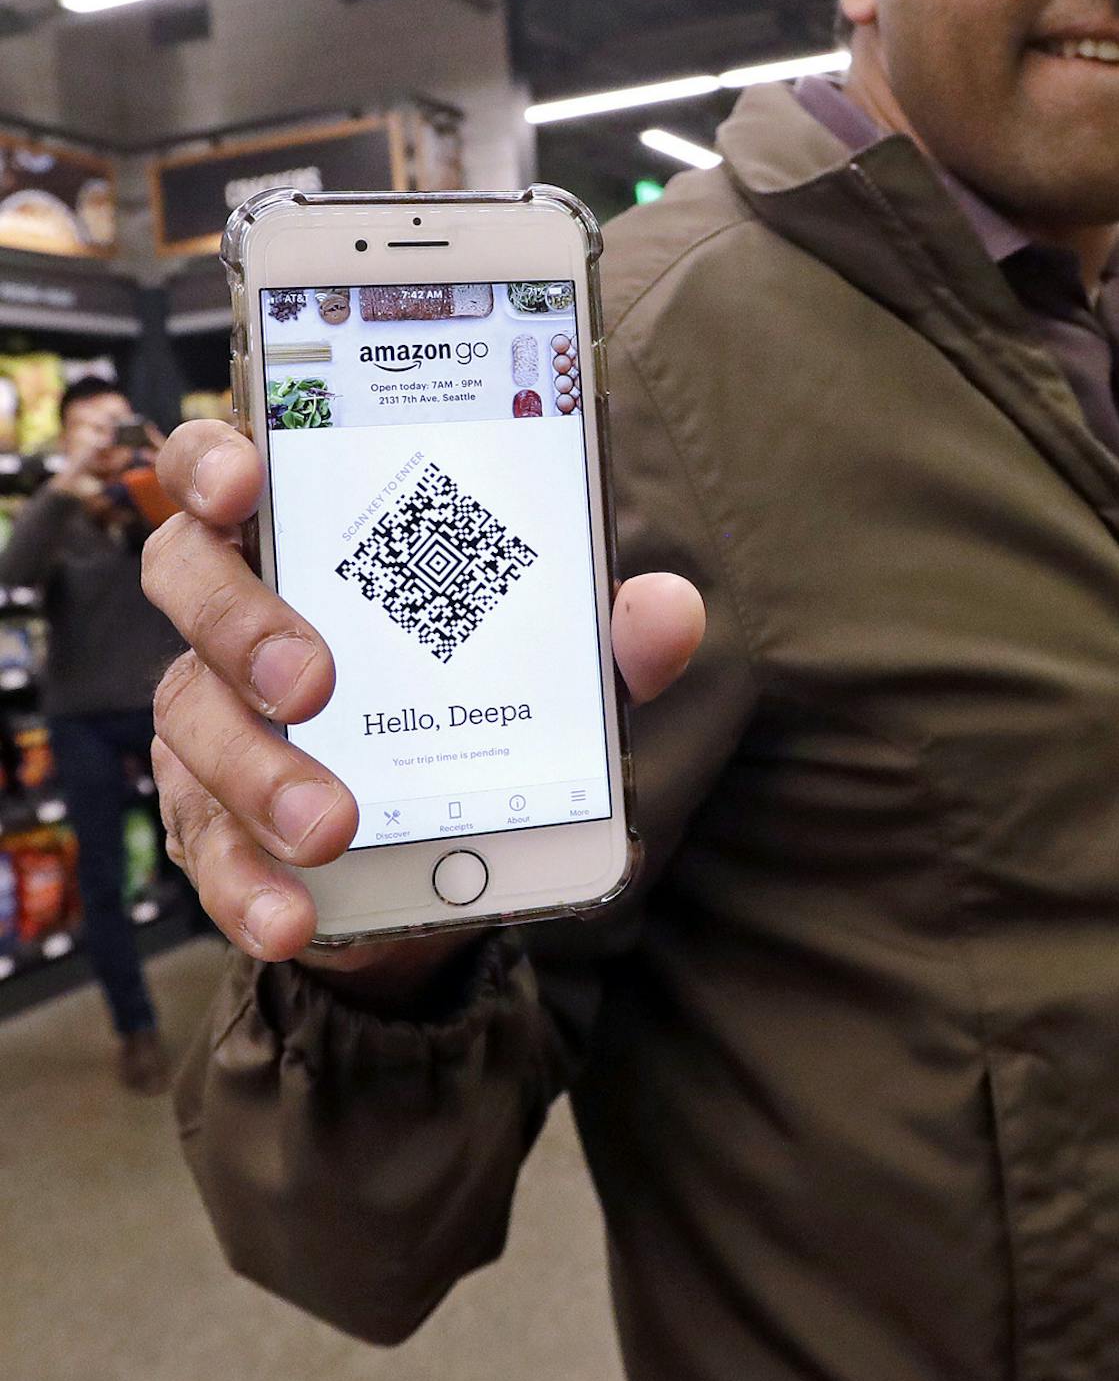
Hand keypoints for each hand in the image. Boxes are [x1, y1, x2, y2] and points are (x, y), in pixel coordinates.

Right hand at [142, 419, 706, 981]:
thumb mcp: (558, 664)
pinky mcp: (211, 816)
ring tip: (334, 826)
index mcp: (314, 540)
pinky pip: (208, 849)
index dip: (214, 462)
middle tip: (317, 684)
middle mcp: (240, 615)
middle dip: (244, 626)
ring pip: (194, 722)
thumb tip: (668, 607)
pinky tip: (295, 917)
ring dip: (260, 775)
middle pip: (188, 580)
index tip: (245, 484)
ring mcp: (214, 715)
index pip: (224, 469)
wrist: (452, 839)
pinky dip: (248, 887)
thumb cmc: (485, 698)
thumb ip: (610, 634)